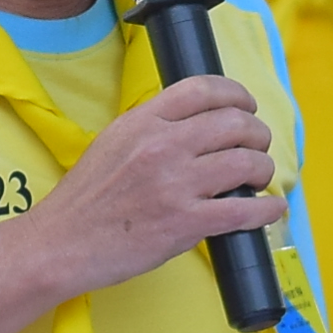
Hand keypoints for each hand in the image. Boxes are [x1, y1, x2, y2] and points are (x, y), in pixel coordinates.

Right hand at [33, 75, 290, 297]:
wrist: (61, 243)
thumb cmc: (85, 200)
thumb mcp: (112, 143)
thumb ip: (150, 128)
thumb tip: (194, 124)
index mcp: (142, 121)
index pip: (202, 89)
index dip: (236, 94)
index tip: (246, 105)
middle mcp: (161, 146)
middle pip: (234, 122)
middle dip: (257, 133)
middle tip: (258, 146)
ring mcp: (175, 184)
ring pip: (246, 162)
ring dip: (264, 168)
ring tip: (260, 177)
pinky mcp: (185, 222)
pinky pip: (244, 210)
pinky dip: (267, 209)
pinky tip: (271, 209)